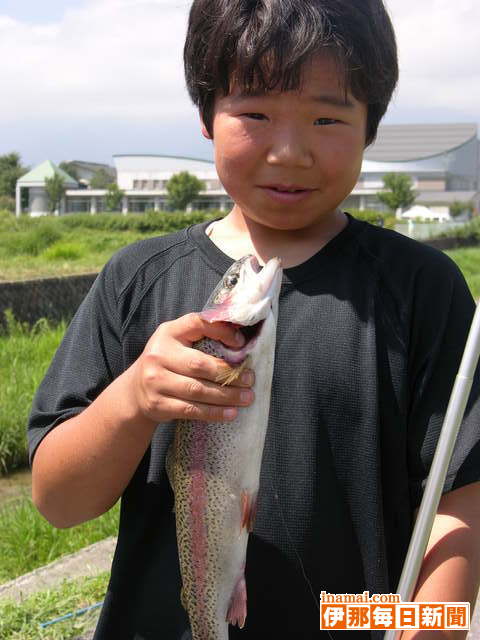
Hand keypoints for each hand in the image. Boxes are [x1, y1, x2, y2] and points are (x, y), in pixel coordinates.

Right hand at [129, 313, 254, 423]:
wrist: (135, 391)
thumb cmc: (167, 362)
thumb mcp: (178, 342)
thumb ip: (202, 337)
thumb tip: (242, 341)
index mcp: (168, 332)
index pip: (197, 323)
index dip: (221, 331)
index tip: (242, 343)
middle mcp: (158, 355)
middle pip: (200, 364)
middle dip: (229, 374)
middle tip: (250, 379)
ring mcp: (155, 381)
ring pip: (198, 390)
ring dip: (227, 396)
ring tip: (247, 397)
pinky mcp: (158, 404)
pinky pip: (191, 410)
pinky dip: (214, 413)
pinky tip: (231, 413)